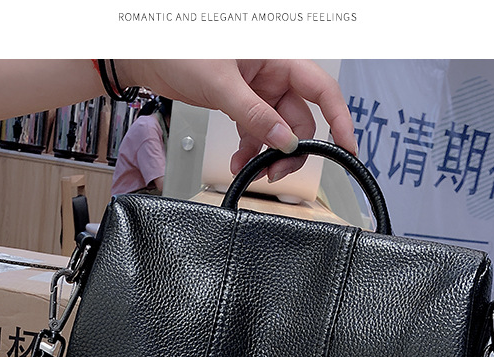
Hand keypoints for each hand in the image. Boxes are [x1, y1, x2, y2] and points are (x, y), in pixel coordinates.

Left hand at [118, 60, 357, 181]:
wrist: (146, 53)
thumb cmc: (179, 48)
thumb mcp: (221, 84)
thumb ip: (255, 116)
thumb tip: (283, 142)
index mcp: (277, 56)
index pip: (323, 89)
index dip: (340, 119)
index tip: (347, 148)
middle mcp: (272, 73)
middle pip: (300, 118)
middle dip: (292, 149)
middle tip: (277, 172)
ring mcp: (257, 89)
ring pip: (278, 130)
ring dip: (269, 155)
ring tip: (253, 170)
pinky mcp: (241, 102)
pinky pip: (257, 132)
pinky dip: (252, 150)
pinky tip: (241, 162)